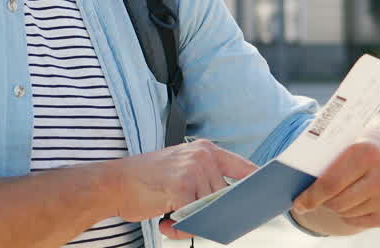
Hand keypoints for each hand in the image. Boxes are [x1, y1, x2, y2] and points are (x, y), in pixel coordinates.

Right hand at [104, 139, 256, 239]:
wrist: (113, 182)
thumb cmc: (147, 180)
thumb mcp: (181, 171)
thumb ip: (206, 184)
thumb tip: (233, 209)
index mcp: (206, 150)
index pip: (245, 169)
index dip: (257, 187)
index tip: (267, 200)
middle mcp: (203, 156)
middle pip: (226, 197)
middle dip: (208, 214)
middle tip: (183, 215)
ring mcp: (193, 170)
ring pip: (209, 210)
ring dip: (190, 222)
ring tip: (169, 215)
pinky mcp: (181, 187)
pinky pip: (193, 219)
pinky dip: (179, 228)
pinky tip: (164, 221)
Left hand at [291, 130, 379, 230]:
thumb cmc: (359, 146)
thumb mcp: (345, 142)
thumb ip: (324, 159)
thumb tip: (291, 188)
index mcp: (367, 152)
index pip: (330, 184)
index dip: (310, 196)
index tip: (297, 203)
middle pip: (336, 203)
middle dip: (321, 201)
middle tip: (313, 197)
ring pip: (344, 213)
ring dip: (336, 205)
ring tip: (341, 189)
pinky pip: (355, 221)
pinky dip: (348, 212)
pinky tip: (354, 197)